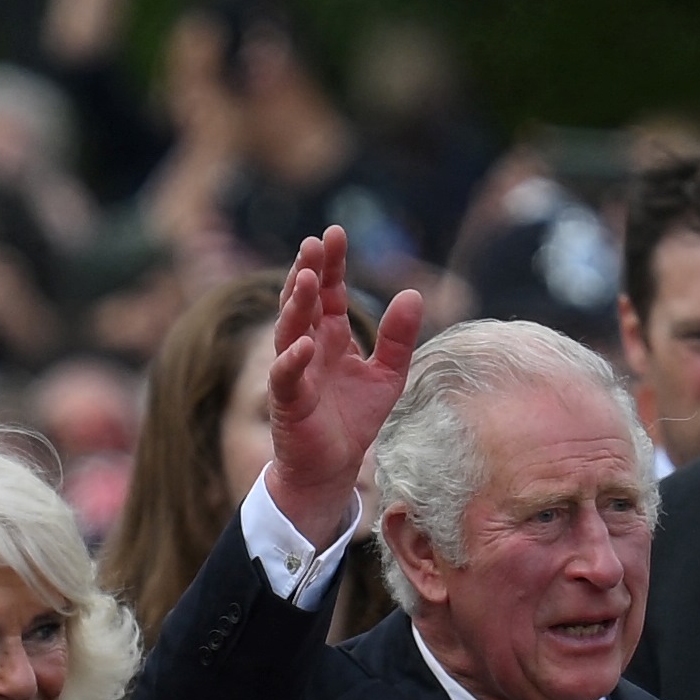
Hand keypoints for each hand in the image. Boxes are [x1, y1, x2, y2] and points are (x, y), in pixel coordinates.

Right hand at [255, 227, 427, 544]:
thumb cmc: (354, 417)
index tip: (335, 233)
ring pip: (290, 330)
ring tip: (307, 279)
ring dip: (296, 305)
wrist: (332, 466)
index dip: (332, 263)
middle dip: (309, 271)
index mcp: (331, 335)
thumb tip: (414, 293)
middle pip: (306, 301)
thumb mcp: (388, 374)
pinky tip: (302, 344)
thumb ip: (399, 337)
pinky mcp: (288, 401)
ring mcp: (294, 371)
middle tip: (314, 243)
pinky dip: (292, 361)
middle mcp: (309, 346)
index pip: (330, 291)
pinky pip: (286, 377)